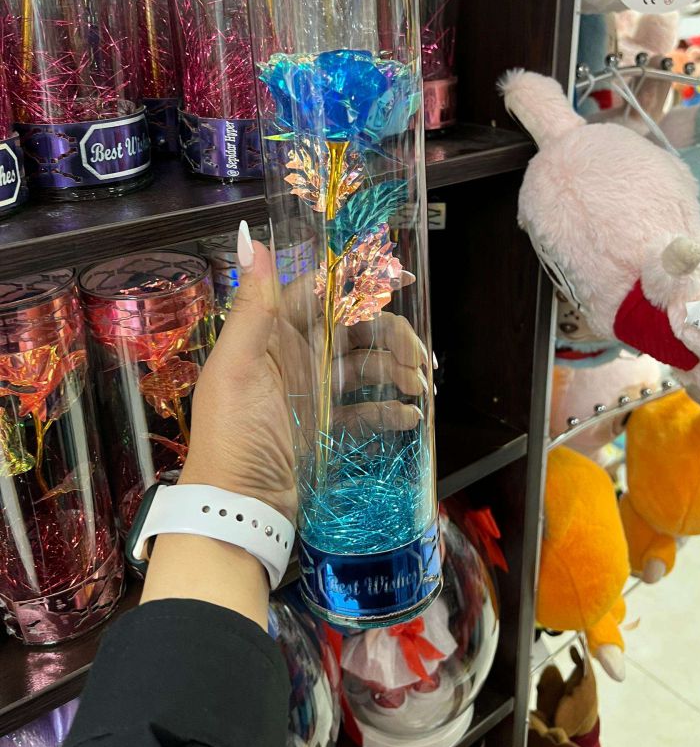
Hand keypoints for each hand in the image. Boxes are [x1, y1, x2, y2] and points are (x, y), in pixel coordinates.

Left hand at [180, 223, 429, 520]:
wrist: (237, 508)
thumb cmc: (233, 434)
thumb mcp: (238, 367)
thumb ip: (251, 305)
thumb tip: (250, 237)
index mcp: (272, 334)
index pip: (321, 291)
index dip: (359, 280)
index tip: (400, 278)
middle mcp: (295, 355)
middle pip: (354, 327)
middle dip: (391, 335)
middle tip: (418, 358)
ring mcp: (313, 391)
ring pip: (366, 364)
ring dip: (397, 370)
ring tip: (420, 388)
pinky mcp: (326, 424)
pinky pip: (365, 406)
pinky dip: (389, 408)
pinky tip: (407, 416)